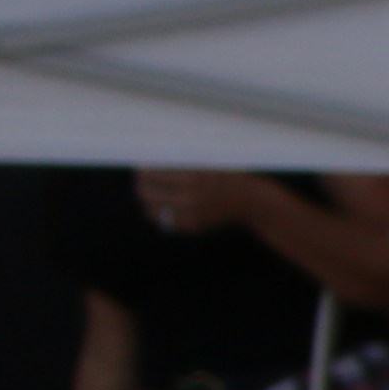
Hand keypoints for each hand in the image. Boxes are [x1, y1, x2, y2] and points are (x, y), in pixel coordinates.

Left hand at [131, 167, 274, 234]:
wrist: (249, 201)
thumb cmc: (223, 176)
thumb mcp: (203, 163)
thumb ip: (177, 162)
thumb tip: (143, 163)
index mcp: (193, 177)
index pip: (151, 174)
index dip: (141, 170)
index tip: (140, 168)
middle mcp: (192, 196)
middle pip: (146, 192)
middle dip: (141, 186)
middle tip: (140, 182)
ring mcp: (192, 214)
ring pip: (152, 210)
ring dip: (148, 202)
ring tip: (150, 195)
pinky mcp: (194, 227)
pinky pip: (166, 222)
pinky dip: (161, 215)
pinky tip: (164, 208)